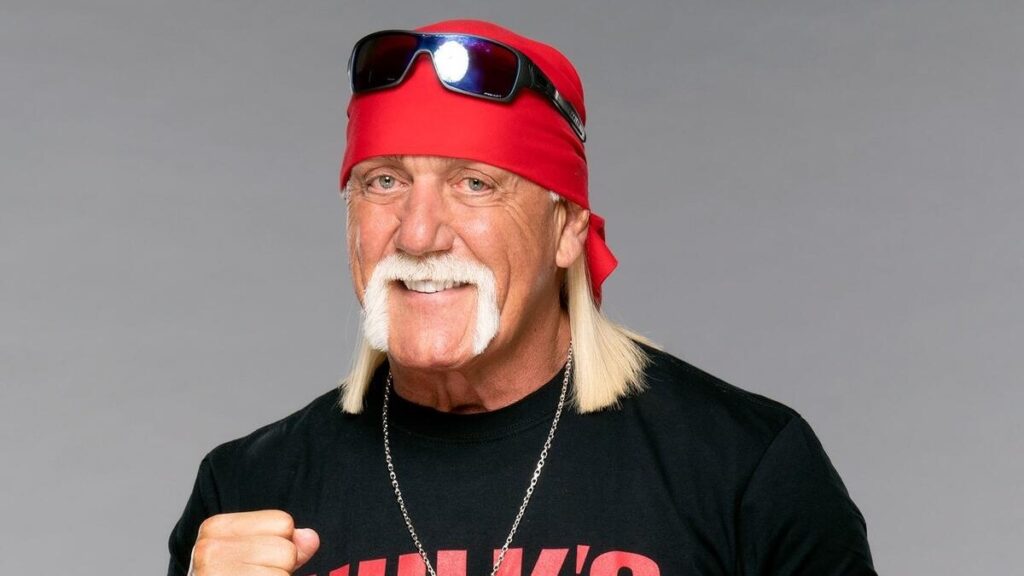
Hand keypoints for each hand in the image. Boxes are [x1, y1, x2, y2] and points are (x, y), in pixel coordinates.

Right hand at [190, 510, 319, 574]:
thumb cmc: (229, 575)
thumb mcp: (251, 555)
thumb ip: (284, 543)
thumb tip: (310, 538)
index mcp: (216, 529)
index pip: (282, 522)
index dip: (279, 544)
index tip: (255, 561)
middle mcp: (210, 550)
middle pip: (286, 550)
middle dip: (279, 568)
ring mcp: (215, 574)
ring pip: (283, 572)